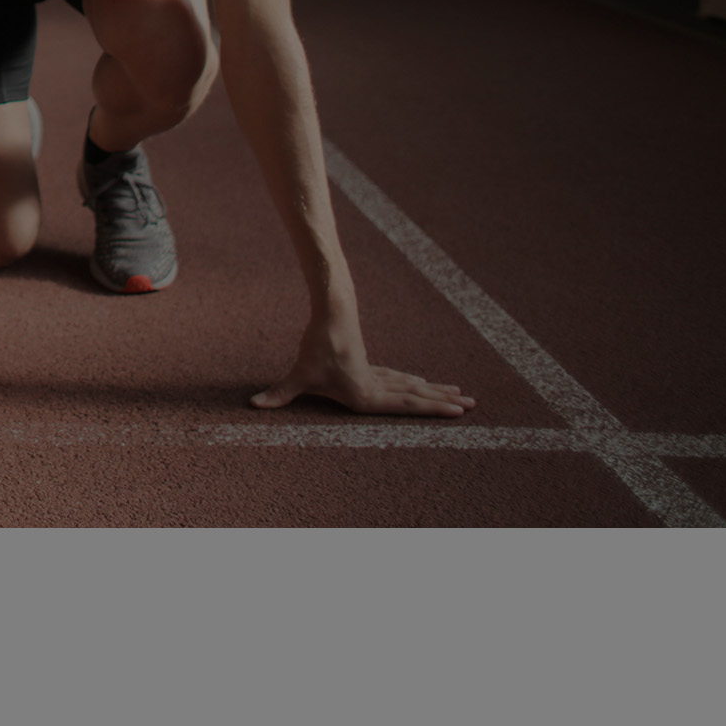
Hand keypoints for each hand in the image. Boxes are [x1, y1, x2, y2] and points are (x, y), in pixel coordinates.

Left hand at [252, 318, 474, 416]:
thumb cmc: (316, 347)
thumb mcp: (298, 376)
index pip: (405, 405)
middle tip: (471, 406)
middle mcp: (376, 385)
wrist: (330, 314)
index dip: (432, 409)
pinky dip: (414, 384)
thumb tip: (253, 406)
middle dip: (443, 402)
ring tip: (459, 396)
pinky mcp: (371, 365)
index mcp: (366, 394)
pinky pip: (399, 379)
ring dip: (434, 392)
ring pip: (412, 386)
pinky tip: (423, 384)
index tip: (457, 411)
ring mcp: (376, 374)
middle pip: (416, 395)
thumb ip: (279, 394)